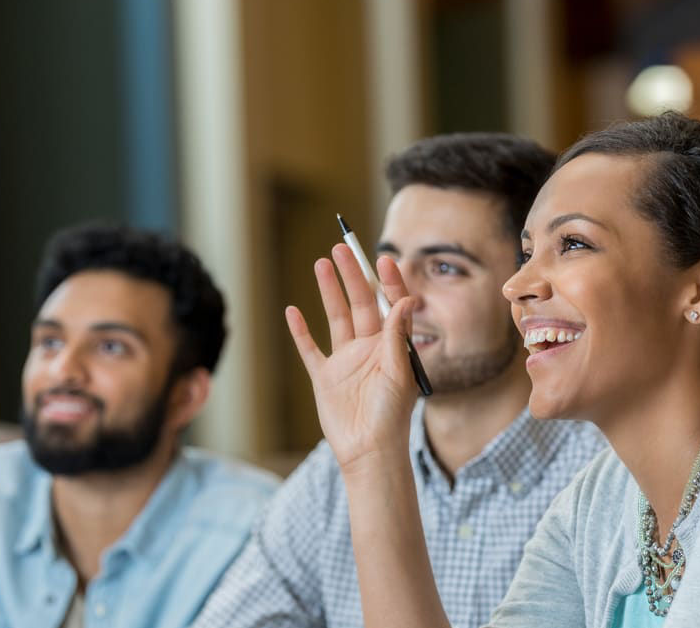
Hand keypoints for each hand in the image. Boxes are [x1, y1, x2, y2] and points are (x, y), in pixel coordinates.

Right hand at [285, 244, 419, 474]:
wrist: (369, 452)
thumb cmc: (391, 416)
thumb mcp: (399, 373)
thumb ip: (398, 336)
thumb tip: (406, 299)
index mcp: (392, 346)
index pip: (390, 305)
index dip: (387, 281)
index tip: (382, 258)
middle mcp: (369, 348)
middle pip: (360, 303)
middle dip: (353, 275)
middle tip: (343, 248)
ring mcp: (345, 361)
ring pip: (336, 317)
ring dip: (329, 291)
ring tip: (321, 263)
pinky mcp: (324, 377)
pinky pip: (310, 349)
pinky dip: (300, 331)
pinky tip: (293, 311)